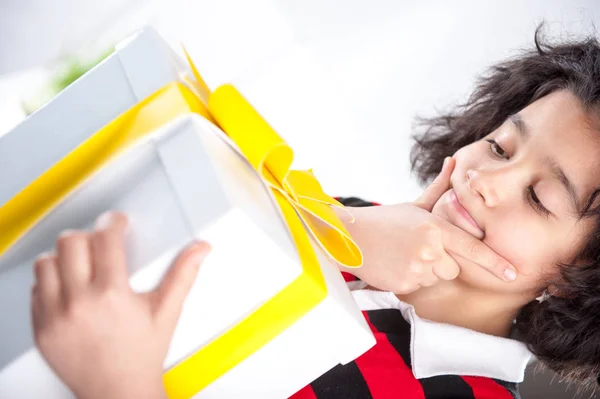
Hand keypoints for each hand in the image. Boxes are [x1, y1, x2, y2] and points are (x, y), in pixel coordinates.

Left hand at [31, 212, 210, 398]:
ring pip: (46, 263)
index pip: (105, 238)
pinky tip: (68, 288)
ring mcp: (55, 316)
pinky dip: (49, 282)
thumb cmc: (142, 355)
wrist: (118, 392)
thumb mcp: (167, 312)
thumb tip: (200, 249)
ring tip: (80, 264)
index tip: (117, 222)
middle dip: (88, 236)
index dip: (113, 222)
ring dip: (63, 257)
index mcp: (112, 294)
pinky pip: (34, 290)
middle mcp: (79, 303)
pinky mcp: (40, 329)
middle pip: (70, 243)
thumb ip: (183, 274)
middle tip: (99, 243)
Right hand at [338, 157, 516, 293]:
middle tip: (419, 249)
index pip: (471, 247)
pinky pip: (420, 287)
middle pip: (455, 268)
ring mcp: (416, 268)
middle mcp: (428, 249)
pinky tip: (396, 265)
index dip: (495, 262)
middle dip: (443, 261)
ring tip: (405, 255)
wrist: (350, 236)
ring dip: (427, 271)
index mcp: (434, 227)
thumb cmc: (384, 220)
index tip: (514, 273)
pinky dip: (411, 279)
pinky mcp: (404, 284)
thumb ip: (439, 188)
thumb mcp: (414, 205)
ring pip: (437, 277)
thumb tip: (453, 161)